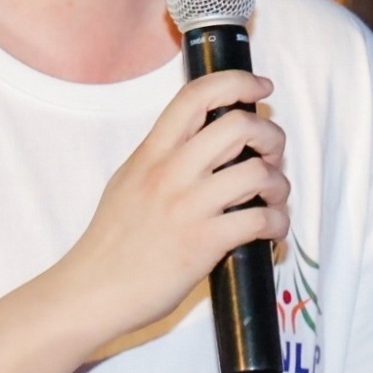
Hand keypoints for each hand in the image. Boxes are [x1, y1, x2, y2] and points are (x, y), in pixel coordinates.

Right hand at [48, 70, 287, 350]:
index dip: (238, 81)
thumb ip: (162, 159)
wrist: (93, 290)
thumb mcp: (128, 182)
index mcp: (152, 152)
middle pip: (239, 126)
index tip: (261, 87)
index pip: (196, 95)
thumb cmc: (112, 242)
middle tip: (271, 156)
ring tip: (273, 200)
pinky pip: (260, 220)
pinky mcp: (204, 243)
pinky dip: (278, 223)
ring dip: (279, 185)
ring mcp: (188, 207)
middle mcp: (170, 172)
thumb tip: (203, 142)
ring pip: (258, 173)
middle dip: (271, 136)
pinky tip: (271, 230)